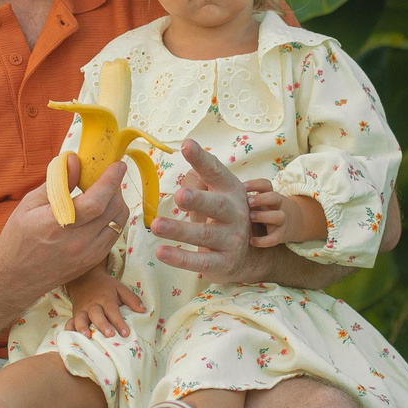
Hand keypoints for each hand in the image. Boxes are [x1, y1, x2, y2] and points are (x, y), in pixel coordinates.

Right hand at [0, 156, 128, 296]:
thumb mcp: (29, 204)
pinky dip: (114, 218)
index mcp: (58, 225)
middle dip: (116, 187)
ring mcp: (88, 254)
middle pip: (112, 209)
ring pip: (118, 222)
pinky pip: (114, 235)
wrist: (15, 277)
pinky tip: (103, 211)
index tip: (117, 164)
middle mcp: (77, 242)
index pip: (96, 201)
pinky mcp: (92, 261)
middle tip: (108, 175)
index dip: (111, 180)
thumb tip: (73, 159)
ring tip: (105, 192)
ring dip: (117, 202)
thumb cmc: (18, 237)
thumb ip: (56, 182)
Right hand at [66, 273, 146, 337]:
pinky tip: (70, 338)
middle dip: (103, 325)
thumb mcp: (119, 288)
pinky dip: (69, 330)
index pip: (113, 311)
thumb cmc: (105, 286)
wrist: (84, 277)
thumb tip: (143, 310)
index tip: (126, 333)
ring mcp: (82, 310)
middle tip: (109, 335)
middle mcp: (93, 305)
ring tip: (87, 337)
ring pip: (81, 319)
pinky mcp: (74, 314)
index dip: (119, 322)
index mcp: (106, 298)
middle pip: (97, 315)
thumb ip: (131, 299)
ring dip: (83, 328)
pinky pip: (70, 322)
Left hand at [150, 141, 263, 284]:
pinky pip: (200, 262)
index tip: (186, 145)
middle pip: (216, 205)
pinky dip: (181, 259)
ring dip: (179, 230)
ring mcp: (230, 240)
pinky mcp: (222, 263)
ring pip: (204, 234)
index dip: (202, 159)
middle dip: (198, 199)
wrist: (251, 256)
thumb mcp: (218, 194)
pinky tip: (161, 253)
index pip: (216, 172)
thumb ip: (200, 181)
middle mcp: (234, 214)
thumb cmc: (226, 217)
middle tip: (179, 195)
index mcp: (230, 191)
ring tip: (156, 225)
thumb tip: (186, 168)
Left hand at [248, 190, 327, 248]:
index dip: (255, 184)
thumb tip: (231, 195)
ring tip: (251, 217)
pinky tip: (252, 241)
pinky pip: (274, 239)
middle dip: (261, 199)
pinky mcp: (282, 235)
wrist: (298, 222)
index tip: (243, 187)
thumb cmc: (272, 209)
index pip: (266, 185)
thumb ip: (252, 198)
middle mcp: (279, 206)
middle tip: (248, 202)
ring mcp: (283, 221)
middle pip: (275, 198)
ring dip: (264, 216)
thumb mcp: (266, 201)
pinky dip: (263, 241)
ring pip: (278, 217)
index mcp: (272, 196)